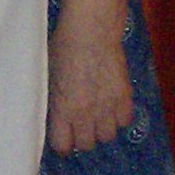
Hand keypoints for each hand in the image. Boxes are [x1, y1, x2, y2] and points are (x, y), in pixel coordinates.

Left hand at [47, 23, 133, 154]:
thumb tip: (57, 116)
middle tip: (81, 124)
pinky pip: (124, 121)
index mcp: (62, 109)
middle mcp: (85, 113)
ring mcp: (107, 106)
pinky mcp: (124, 96)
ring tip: (98, 115)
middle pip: (86, 144)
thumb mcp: (50, 77)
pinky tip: (113, 106)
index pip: (63, 145)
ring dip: (102, 128)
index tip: (64, 137)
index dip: (63, 143)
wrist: (92, 29)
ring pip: (107, 136)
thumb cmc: (64, 46)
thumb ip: (56, 101)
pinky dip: (119, 117)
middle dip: (82, 136)